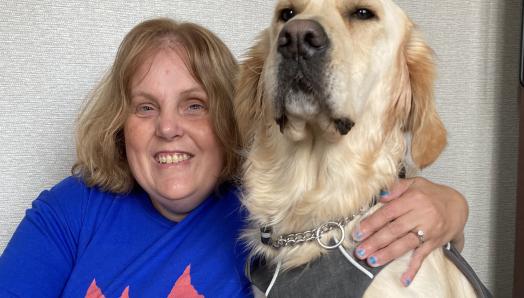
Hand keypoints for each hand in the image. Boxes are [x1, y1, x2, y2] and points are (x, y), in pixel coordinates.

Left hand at [351, 177, 467, 285]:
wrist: (457, 205)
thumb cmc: (431, 194)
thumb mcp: (414, 183)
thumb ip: (396, 187)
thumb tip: (379, 195)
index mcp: (413, 199)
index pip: (388, 212)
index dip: (372, 223)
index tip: (358, 232)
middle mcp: (421, 214)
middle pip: (394, 230)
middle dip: (375, 241)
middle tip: (360, 250)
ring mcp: (429, 230)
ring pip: (405, 244)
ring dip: (387, 254)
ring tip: (372, 261)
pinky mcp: (434, 242)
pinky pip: (422, 256)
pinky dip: (413, 268)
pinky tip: (404, 278)